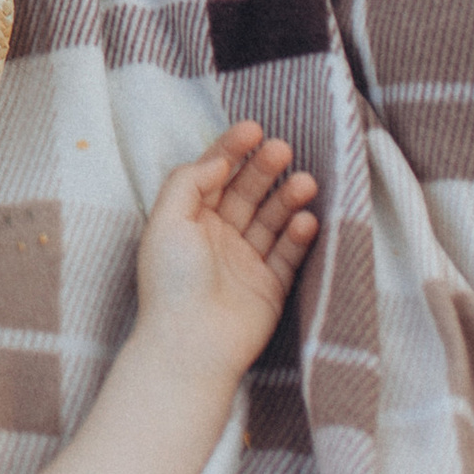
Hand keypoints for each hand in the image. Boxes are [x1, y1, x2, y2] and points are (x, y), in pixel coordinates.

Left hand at [133, 124, 318, 380]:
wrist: (192, 344)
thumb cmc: (173, 281)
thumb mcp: (167, 220)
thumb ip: (189, 181)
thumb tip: (217, 159)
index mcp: (189, 220)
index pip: (214, 175)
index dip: (232, 150)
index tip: (253, 128)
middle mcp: (217, 238)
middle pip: (246, 193)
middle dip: (264, 169)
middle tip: (283, 150)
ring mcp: (245, 263)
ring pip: (271, 221)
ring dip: (288, 199)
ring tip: (306, 182)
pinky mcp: (269, 288)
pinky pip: (288, 256)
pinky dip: (299, 236)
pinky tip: (306, 220)